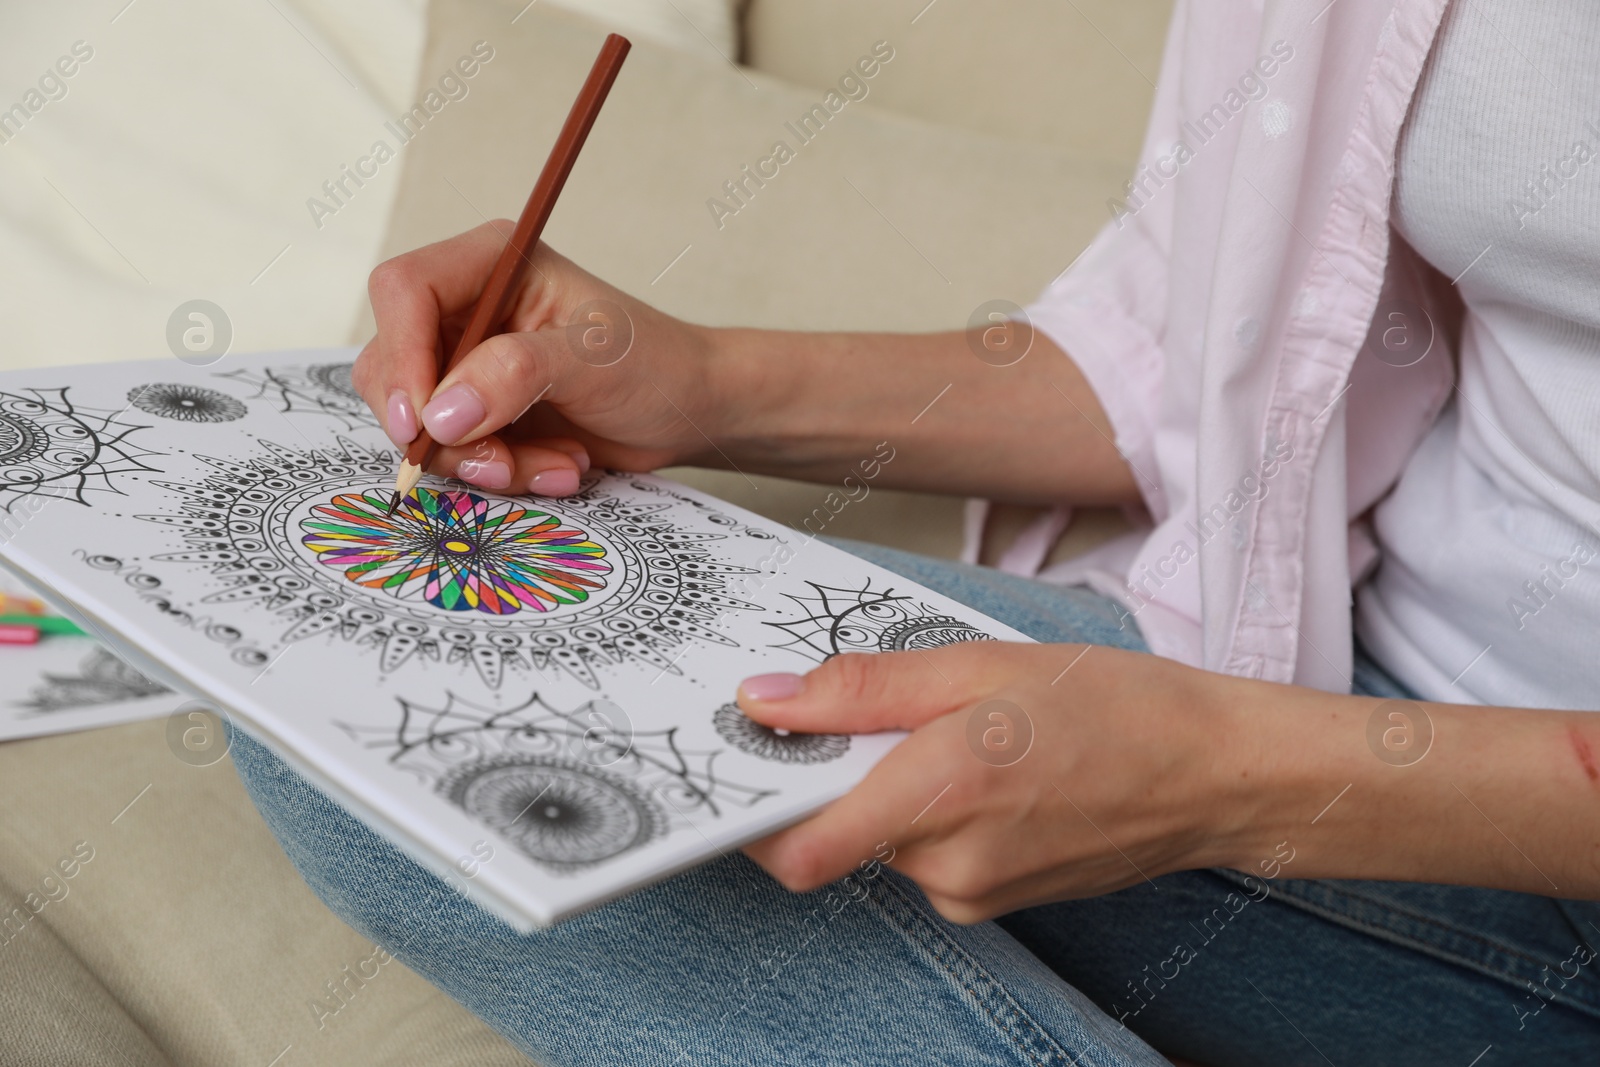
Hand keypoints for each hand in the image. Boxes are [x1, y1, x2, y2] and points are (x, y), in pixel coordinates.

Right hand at [352, 222, 729, 495]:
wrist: (687, 413)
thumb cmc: (656, 364)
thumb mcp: (593, 360)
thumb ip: (516, 374)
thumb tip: (441, 412)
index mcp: (492, 263)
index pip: (404, 290)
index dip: (402, 355)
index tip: (424, 420)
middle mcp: (468, 307)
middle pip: (392, 364)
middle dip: (442, 428)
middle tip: (499, 462)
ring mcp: (467, 363)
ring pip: (418, 421)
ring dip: (483, 460)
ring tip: (557, 462)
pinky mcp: (477, 412)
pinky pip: (452, 453)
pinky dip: (500, 473)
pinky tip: (558, 465)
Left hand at [737, 642, 1255, 923]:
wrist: (1213, 774)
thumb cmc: (1114, 708)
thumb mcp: (979, 666)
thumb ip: (862, 689)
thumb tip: (768, 701)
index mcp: (941, 797)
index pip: (797, 851)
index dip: (754, 810)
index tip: (745, 758)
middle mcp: (949, 865)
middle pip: (838, 828)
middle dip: (841, 768)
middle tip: (884, 705)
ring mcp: (972, 893)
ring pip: (883, 836)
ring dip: (892, 783)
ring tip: (960, 728)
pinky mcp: (992, 900)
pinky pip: (926, 851)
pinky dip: (931, 806)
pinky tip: (984, 763)